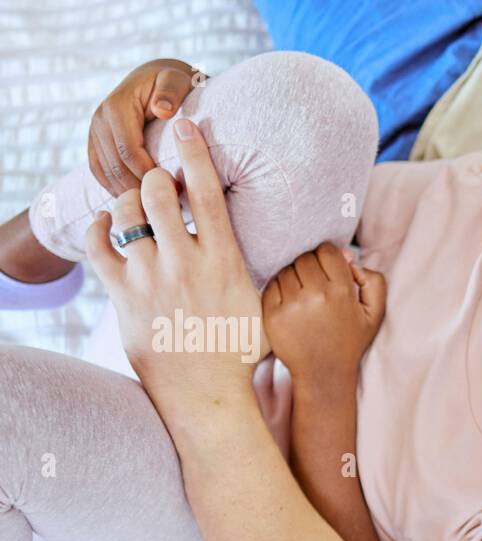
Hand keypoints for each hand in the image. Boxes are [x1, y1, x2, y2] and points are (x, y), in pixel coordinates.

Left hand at [85, 118, 263, 431]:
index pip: (208, 192)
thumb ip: (264, 271)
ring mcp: (151, 279)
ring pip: (125, 212)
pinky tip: (107, 227)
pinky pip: (98, 246)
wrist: (208, 396)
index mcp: (224, 261)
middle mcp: (186, 264)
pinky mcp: (124, 297)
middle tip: (157, 184)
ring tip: (133, 205)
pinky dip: (98, 229)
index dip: (195, 152)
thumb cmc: (239, 354)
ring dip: (127, 200)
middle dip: (155, 179)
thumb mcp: (262, 307)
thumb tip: (307, 254)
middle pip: (158, 191)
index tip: (186, 126)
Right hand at [89, 58, 195, 195]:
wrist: (156, 79)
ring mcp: (94, 133)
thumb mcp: (177, 79)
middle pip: (116, 168)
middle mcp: (99, 121)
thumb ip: (171, 91)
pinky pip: (100, 173)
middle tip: (168, 207)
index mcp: (116, 108)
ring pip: (107, 175)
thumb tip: (162, 110)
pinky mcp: (96, 144)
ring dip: (129, 195)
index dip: (150, 175)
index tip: (176, 189)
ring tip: (157, 210)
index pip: (129, 152)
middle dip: (141, 190)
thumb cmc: (173, 82)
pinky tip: (138, 203)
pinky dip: (117, 190)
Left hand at [262, 244, 386, 382]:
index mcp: (342, 291)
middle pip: (305, 258)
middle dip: (311, 268)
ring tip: (304, 297)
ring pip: (287, 270)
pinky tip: (291, 305)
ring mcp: (291, 305)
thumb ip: (373, 281)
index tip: (330, 272)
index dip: (328, 258)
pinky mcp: (272, 315)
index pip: (327, 251)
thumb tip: (350, 259)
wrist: (324, 374)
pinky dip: (280, 290)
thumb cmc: (349, 341)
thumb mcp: (375, 314)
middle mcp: (315, 295)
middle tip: (317, 286)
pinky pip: (271, 285)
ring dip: (294, 278)